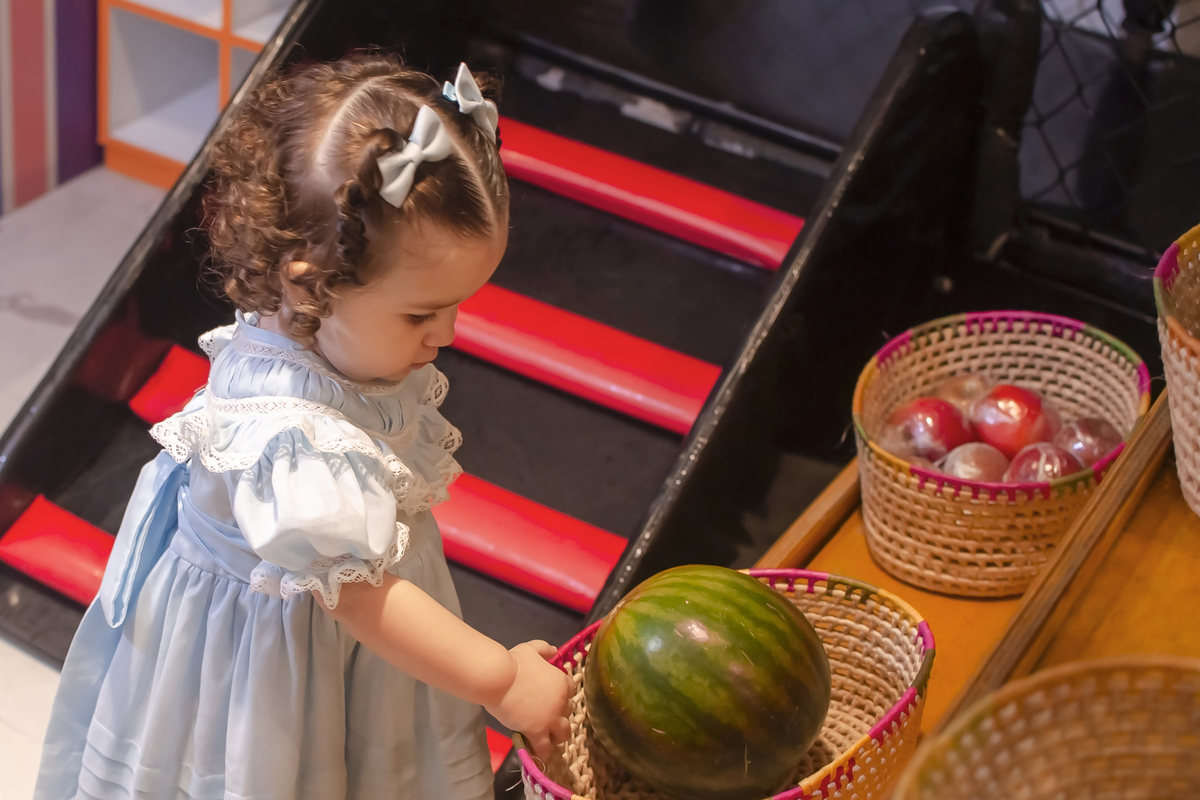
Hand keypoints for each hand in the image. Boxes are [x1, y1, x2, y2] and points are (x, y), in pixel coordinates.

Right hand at [485, 640, 570, 757]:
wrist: (500, 679)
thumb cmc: (515, 662)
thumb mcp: (532, 649)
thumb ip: (544, 649)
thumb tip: (554, 651)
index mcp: (561, 682)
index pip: (571, 691)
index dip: (562, 695)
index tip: (552, 697)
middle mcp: (561, 702)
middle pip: (568, 713)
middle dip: (558, 715)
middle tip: (546, 717)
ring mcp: (550, 719)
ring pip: (563, 734)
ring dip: (556, 736)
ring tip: (545, 738)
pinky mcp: (537, 732)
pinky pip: (545, 748)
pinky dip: (542, 752)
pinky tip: (537, 753)